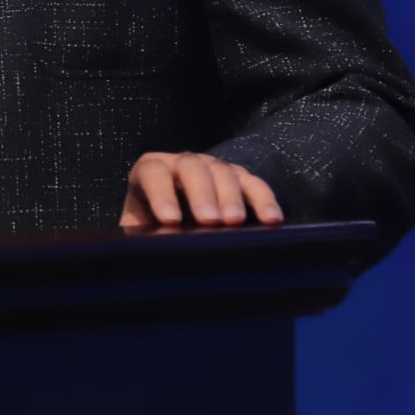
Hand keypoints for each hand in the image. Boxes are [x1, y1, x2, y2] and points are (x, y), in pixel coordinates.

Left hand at [119, 152, 283, 228]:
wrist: (181, 217)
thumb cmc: (155, 226)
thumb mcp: (143, 228)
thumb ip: (144, 235)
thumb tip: (153, 252)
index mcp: (151, 171)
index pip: (153, 173)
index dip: (161, 194)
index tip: (170, 221)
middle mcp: (182, 162)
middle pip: (192, 167)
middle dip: (201, 194)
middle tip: (208, 221)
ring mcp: (213, 167)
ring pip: (224, 172)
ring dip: (230, 197)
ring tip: (234, 223)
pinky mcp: (241, 178)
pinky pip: (254, 184)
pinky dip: (263, 200)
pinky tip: (271, 219)